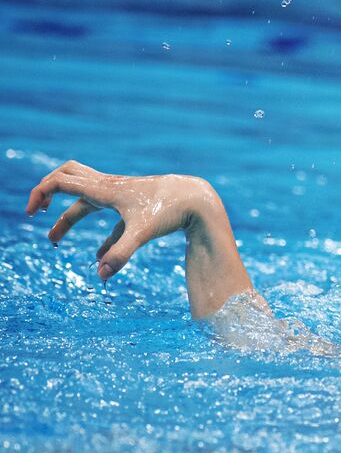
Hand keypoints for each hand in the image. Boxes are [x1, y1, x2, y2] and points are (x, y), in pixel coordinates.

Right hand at [26, 161, 217, 279]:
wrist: (198, 199)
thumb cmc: (171, 210)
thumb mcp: (143, 233)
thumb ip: (120, 254)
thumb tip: (101, 275)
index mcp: (104, 189)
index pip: (60, 181)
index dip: (40, 193)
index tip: (30, 213)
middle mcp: (110, 186)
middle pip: (69, 177)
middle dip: (49, 192)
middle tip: (36, 211)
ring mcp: (123, 194)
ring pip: (86, 198)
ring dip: (69, 217)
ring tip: (55, 240)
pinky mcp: (136, 206)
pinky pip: (109, 218)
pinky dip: (99, 234)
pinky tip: (99, 257)